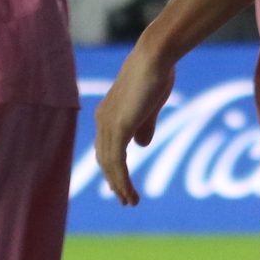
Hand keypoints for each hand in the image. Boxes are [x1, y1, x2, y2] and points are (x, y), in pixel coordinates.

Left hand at [94, 40, 176, 206]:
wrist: (155, 57)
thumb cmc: (156, 74)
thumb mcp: (150, 105)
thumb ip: (144, 126)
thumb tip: (141, 145)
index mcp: (107, 113)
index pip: (105, 148)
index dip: (112, 168)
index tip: (120, 186)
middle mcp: (102, 120)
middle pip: (104, 159)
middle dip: (114, 181)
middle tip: (125, 200)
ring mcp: (108, 124)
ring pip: (110, 164)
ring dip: (120, 186)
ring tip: (130, 202)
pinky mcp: (119, 127)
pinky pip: (118, 161)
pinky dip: (122, 180)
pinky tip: (129, 192)